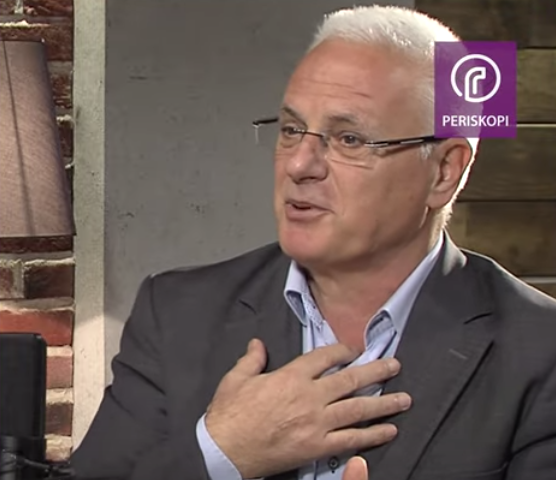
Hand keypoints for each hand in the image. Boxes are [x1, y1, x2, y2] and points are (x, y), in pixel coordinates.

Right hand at [205, 338, 410, 477]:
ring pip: (358, 409)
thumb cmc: (230, 412)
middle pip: (350, 380)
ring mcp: (317, 423)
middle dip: (376, 371)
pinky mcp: (317, 447)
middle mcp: (310, 396)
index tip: (354, 350)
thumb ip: (252, 359)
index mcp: (291, 376)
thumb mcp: (236, 379)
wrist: (225, 450)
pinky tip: (389, 430)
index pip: (324, 357)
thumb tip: (258, 343)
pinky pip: (351, 439)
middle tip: (395, 366)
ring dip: (384, 403)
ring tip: (404, 399)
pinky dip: (372, 435)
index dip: (343, 350)